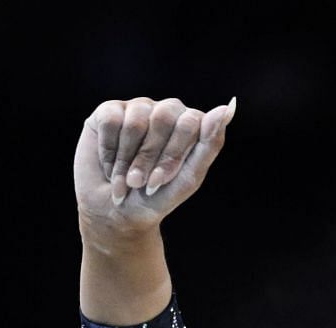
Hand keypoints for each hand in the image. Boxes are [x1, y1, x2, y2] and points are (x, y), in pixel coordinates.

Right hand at [74, 96, 235, 240]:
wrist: (116, 211)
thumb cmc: (157, 196)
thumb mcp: (189, 176)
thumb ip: (210, 144)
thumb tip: (227, 108)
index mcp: (191, 125)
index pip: (190, 123)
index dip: (174, 153)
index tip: (162, 181)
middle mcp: (166, 111)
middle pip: (163, 117)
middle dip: (150, 157)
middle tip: (141, 183)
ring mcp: (138, 108)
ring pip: (136, 121)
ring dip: (128, 159)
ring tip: (126, 180)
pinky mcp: (108, 111)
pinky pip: (111, 121)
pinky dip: (109, 150)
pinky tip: (110, 166)